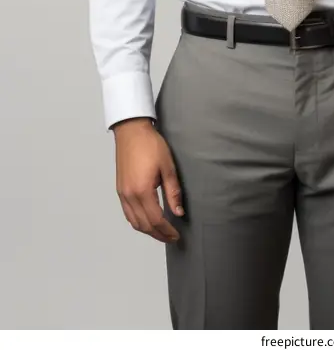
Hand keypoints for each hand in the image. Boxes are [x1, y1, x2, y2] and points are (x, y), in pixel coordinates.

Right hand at [112, 117, 184, 242]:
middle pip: (144, 225)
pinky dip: (138, 222)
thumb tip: (178, 212)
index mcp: (142, 191)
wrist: (131, 131)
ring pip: (134, 222)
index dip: (167, 230)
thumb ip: (173, 191)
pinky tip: (147, 220)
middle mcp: (129, 196)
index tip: (177, 235)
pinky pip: (128, 213)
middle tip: (172, 238)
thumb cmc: (151, 145)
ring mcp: (122, 194)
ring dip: (147, 230)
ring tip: (161, 232)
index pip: (156, 219)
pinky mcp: (120, 190)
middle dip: (158, 234)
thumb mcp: (168, 167)